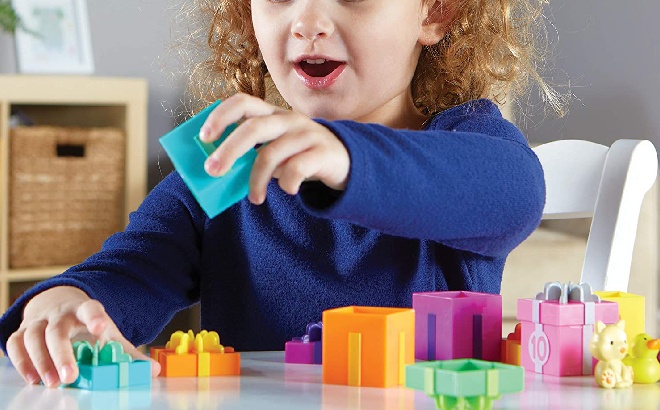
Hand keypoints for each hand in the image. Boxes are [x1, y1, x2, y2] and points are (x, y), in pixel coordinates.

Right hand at [6, 286, 159, 386]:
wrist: (57, 305)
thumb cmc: (86, 324)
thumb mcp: (108, 333)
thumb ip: (127, 351)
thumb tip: (153, 370)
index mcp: (84, 310)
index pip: (90, 308)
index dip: (94, 317)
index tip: (100, 328)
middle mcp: (59, 314)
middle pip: (57, 330)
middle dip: (62, 354)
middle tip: (70, 377)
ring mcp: (39, 321)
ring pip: (33, 337)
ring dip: (41, 361)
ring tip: (52, 383)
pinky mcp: (22, 331)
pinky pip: (16, 344)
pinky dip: (22, 362)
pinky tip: (33, 379)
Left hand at [199, 93, 349, 204]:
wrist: (346, 159)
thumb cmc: (301, 154)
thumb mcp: (277, 147)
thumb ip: (253, 152)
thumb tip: (218, 170)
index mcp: (273, 114)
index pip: (242, 102)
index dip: (220, 117)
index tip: (205, 137)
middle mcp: (289, 119)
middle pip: (253, 128)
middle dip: (228, 150)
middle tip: (212, 171)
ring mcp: (307, 134)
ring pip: (272, 154)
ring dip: (256, 180)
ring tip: (255, 198)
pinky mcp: (323, 152)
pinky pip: (297, 169)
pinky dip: (287, 184)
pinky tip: (288, 190)